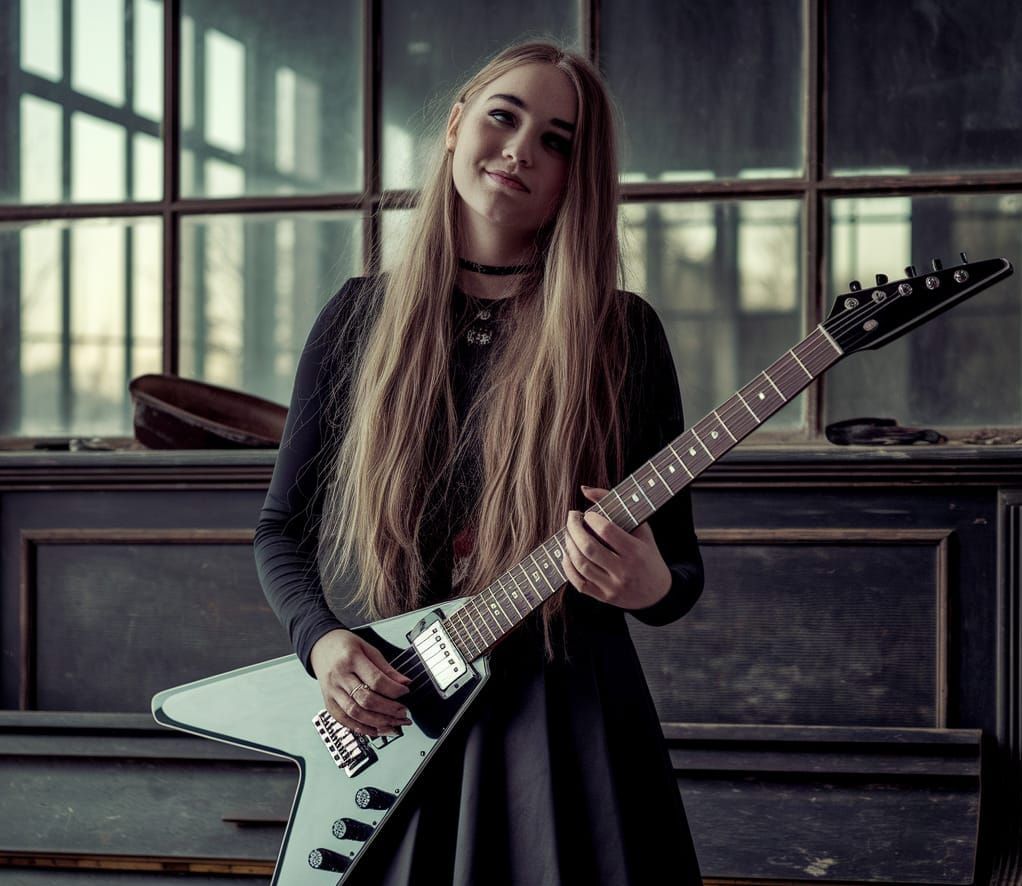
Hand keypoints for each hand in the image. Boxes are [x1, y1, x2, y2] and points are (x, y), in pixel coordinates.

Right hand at [310, 629, 411, 737]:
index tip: (405, 692)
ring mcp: (332, 691)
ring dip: (377, 723)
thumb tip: (405, 683)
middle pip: (365, 699)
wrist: (321, 646)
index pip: (375, 680)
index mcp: (351, 659)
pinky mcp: (328, 702)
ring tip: (394, 724)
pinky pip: (344, 720)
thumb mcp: (369, 649)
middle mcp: (339, 676)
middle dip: (388, 710)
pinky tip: (376, 730)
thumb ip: (386, 668)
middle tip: (403, 713)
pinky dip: (361, 728)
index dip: (393, 689)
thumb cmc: (346, 646)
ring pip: (355, 713)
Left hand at [562, 484, 671, 610]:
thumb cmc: (648, 555)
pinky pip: (578, 583)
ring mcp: (613, 586)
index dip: (591, 518)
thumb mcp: (642, 530)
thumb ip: (618, 507)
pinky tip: (567, 554)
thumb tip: (585, 489)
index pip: (607, 531)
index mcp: (636, 552)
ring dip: (568, 545)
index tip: (587, 513)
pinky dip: (567, 566)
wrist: (658, 593)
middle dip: (573, 528)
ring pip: (581, 565)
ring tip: (568, 533)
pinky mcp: (604, 597)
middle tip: (571, 518)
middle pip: (589, 547)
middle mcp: (624, 570)